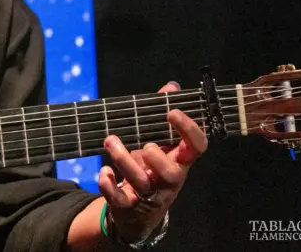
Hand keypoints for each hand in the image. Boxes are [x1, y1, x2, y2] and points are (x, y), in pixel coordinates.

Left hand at [98, 81, 207, 242]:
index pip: (197, 148)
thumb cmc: (150, 170)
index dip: (189, 130)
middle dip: (156, 155)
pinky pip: (119, 200)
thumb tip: (172, 86)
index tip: (172, 112)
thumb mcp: (159, 145)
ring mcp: (149, 195)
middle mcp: (168, 180)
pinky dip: (109, 186)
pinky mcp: (128, 206)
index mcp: (179, 161)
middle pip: (172, 173)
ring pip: (142, 183)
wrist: (137, 214)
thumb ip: (162, 116)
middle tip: (143, 142)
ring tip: (110, 141)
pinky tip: (104, 172)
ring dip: (124, 160)